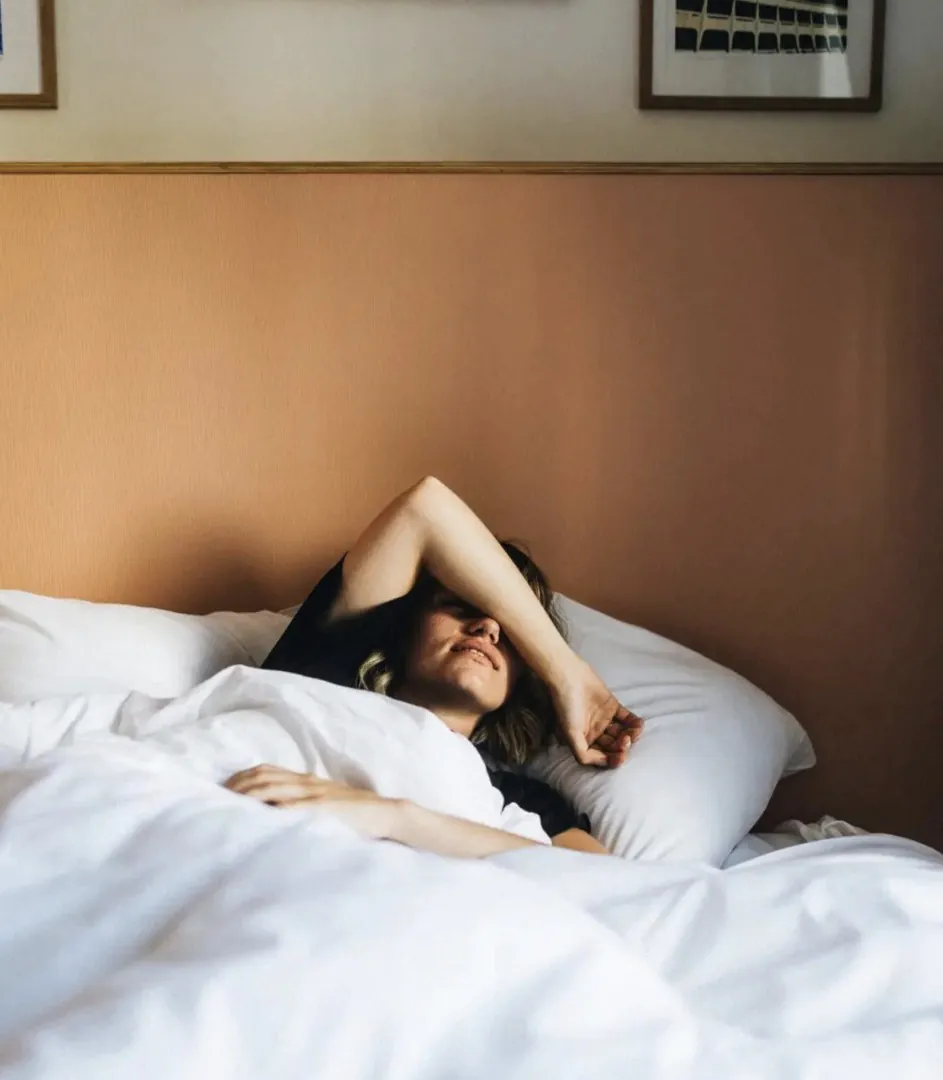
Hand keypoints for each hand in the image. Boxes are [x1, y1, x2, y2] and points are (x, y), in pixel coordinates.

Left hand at [223, 765, 401, 840]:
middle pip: (262, 777)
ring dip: (246, 797)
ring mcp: (312, 796)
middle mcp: (305, 782)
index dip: (240, 778)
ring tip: (226, 808)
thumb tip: (274, 812)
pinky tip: (255, 819)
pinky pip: (290, 807)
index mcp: (305, 779)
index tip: (220, 790)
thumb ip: (302, 802)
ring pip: (271, 789)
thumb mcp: (325, 801)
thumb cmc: (354, 813)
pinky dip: (270, 811)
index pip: (265, 770)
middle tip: (213, 801)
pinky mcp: (320, 810)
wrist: (384, 814)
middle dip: (235, 787)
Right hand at [550, 660, 644, 767]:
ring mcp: (604, 719)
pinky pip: (626, 719)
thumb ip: (584, 754)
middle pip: (614, 746)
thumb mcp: (570, 735)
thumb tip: (603, 761)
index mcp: (584, 741)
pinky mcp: (612, 706)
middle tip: (626, 741)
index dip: (613, 759)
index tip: (621, 756)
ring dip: (631, 735)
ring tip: (634, 732)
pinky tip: (639, 724)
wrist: (569, 677)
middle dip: (622, 746)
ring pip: (622, 733)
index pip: (602, 756)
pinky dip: (634, 723)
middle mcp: (595, 732)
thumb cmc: (566, 706)